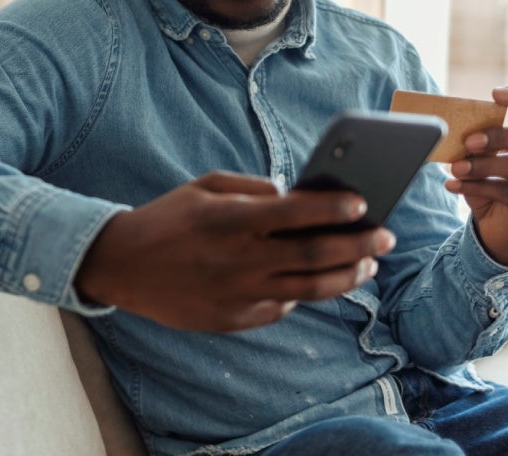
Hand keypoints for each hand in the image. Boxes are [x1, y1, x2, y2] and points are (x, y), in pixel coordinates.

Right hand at [74, 171, 395, 331]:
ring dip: (346, 277)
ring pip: (309, 289)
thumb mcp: (205, 186)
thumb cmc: (168, 217)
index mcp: (232, 219)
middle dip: (359, 245)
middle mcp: (239, 258)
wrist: (122, 265)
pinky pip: (281, 308)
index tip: (364, 204)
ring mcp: (238, 293)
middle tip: (386, 237)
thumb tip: (296, 195)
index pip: (298, 213)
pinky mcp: (233, 320)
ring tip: (367, 266)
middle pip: (316, 254)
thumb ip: (252, 187)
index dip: (336, 209)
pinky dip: (305, 294)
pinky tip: (318, 281)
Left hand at [446, 87, 507, 265]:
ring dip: (486, 164)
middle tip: (470, 140)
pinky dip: (476, 187)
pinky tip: (452, 185)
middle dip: (504, 134)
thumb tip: (452, 129)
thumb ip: (478, 144)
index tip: (495, 93)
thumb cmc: (494, 184)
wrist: (503, 230)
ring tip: (456, 167)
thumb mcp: (485, 160)